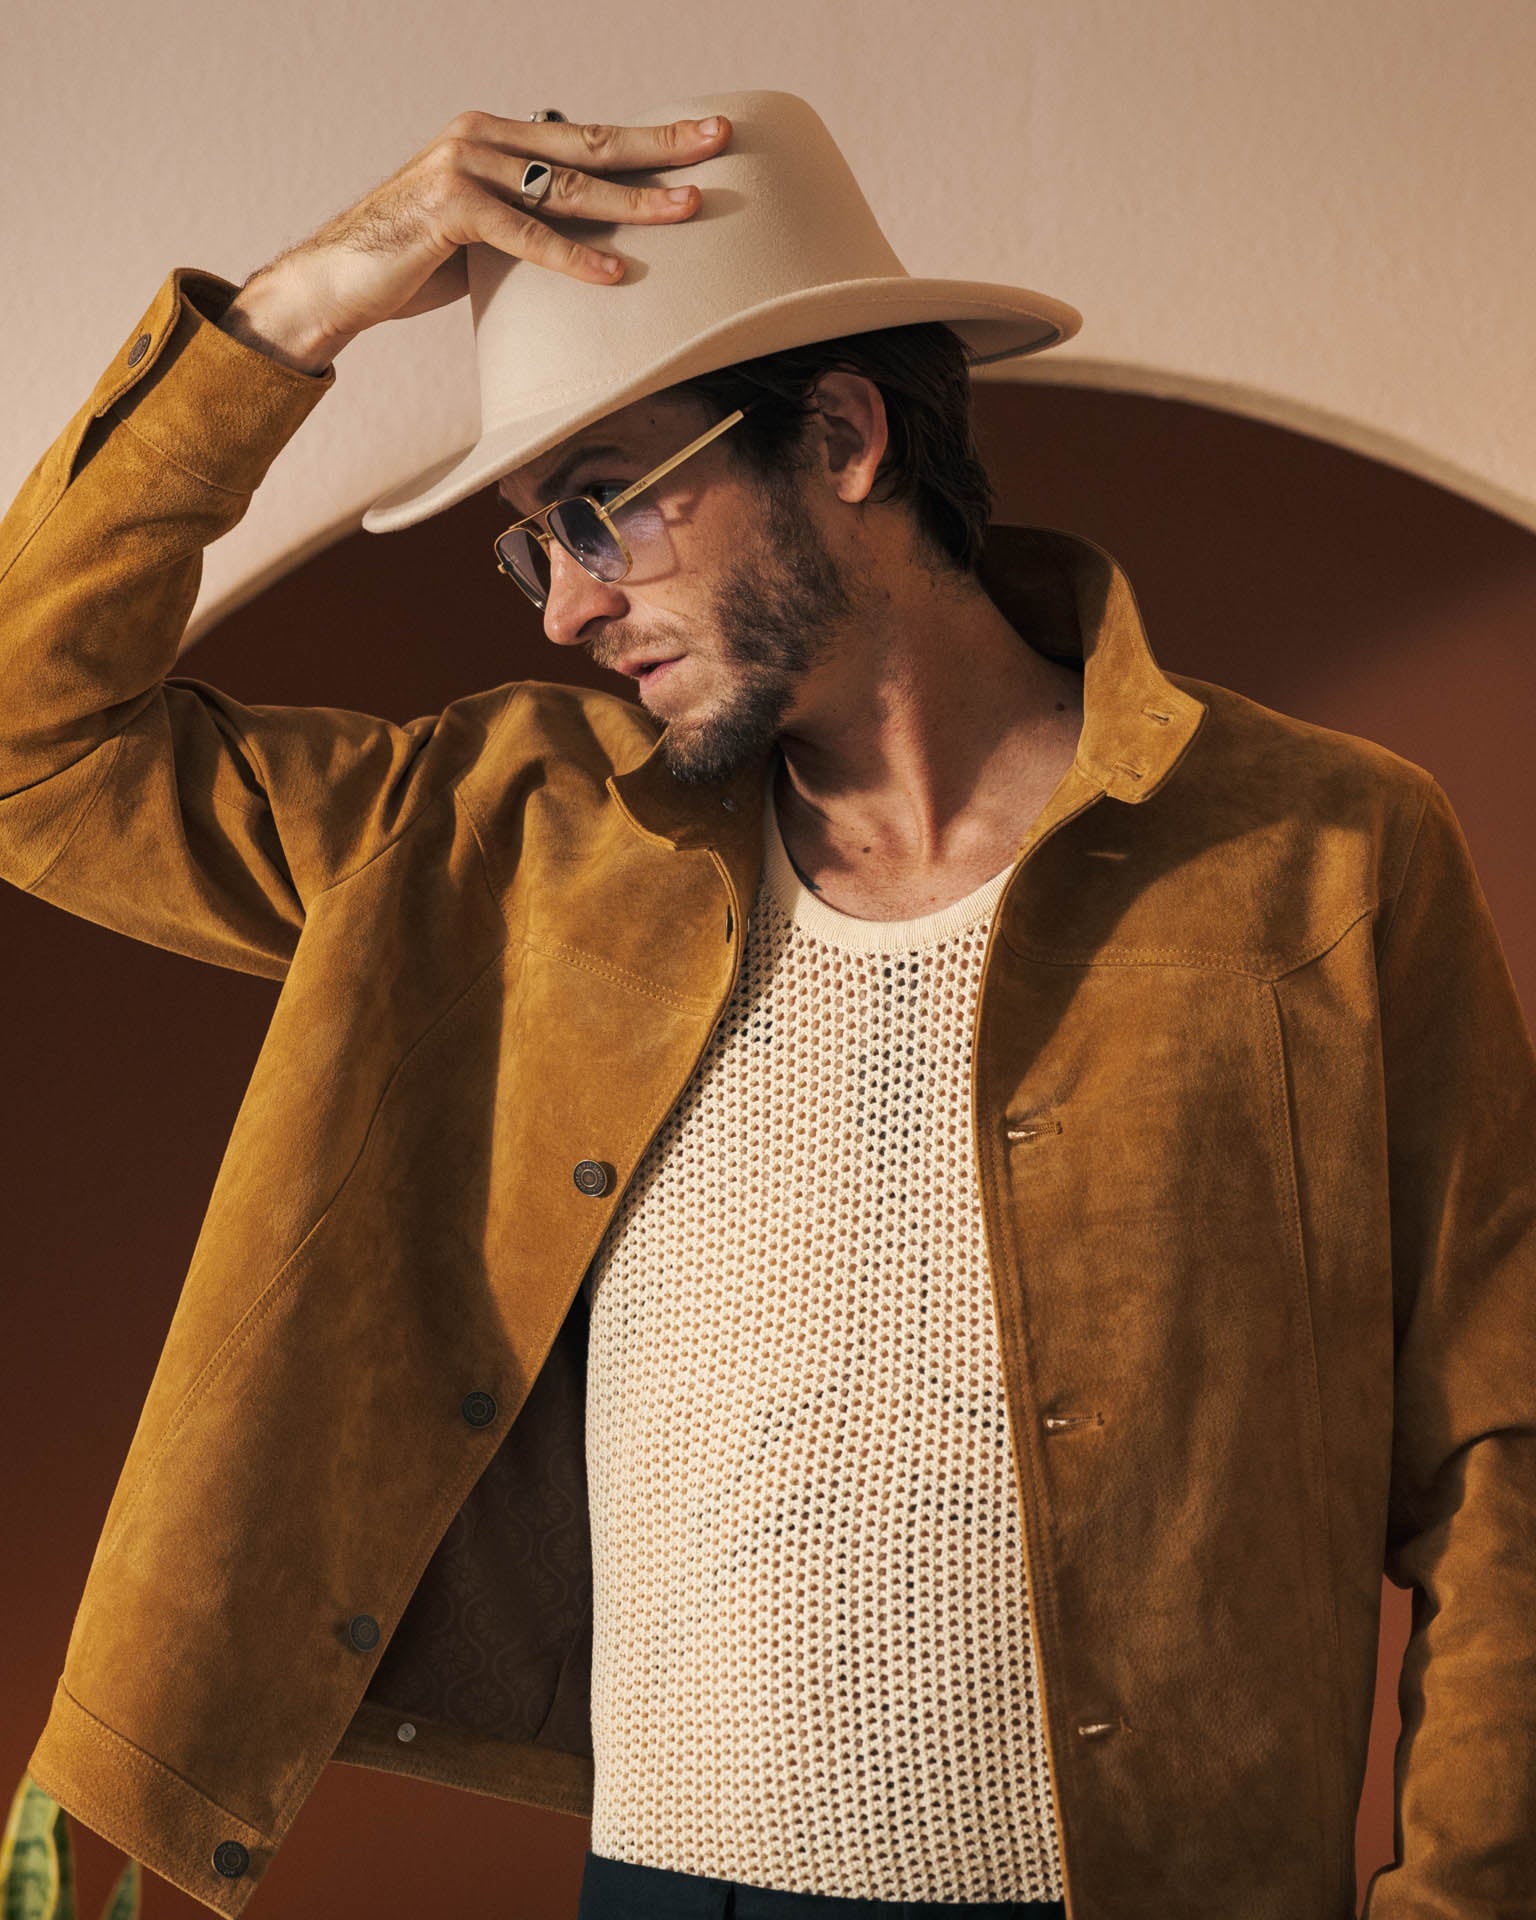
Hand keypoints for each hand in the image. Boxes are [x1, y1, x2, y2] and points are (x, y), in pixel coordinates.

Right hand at [222, 109, 730, 372]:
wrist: (338, 281)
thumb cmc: (412, 261)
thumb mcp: (483, 232)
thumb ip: (528, 218)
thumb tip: (587, 236)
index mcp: (495, 136)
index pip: (584, 135)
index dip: (646, 136)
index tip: (702, 133)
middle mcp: (482, 137)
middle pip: (588, 143)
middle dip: (659, 145)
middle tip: (717, 140)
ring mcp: (464, 166)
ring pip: (566, 186)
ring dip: (632, 201)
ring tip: (687, 209)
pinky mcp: (448, 207)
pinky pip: (524, 235)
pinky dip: (571, 257)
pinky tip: (613, 273)